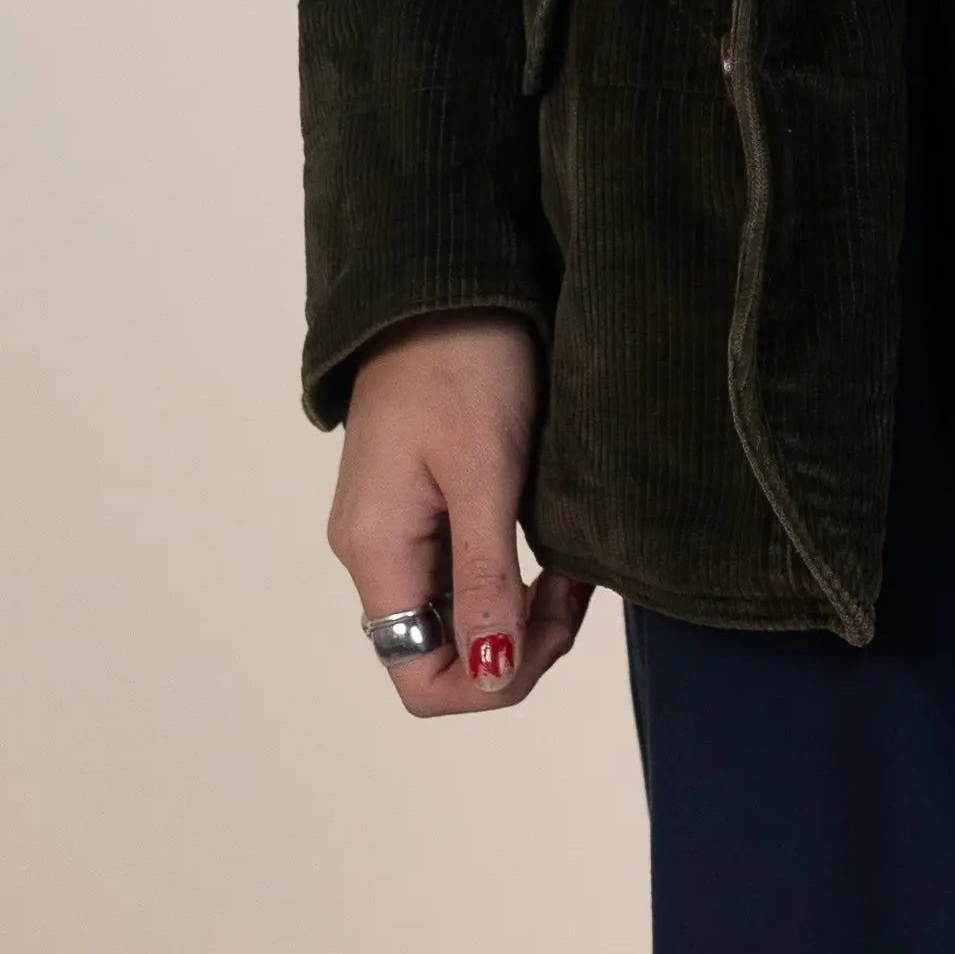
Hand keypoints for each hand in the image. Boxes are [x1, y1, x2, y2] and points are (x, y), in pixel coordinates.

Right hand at [326, 311, 592, 715]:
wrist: (445, 275)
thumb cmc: (464, 361)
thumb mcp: (486, 471)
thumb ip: (485, 578)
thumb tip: (490, 677)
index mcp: (378, 551)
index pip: (420, 677)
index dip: (493, 678)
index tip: (553, 622)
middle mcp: (377, 549)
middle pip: (443, 649)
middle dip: (518, 640)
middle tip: (577, 588)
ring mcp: (397, 522)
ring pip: (460, 610)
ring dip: (522, 606)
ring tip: (575, 561)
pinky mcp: (422, 494)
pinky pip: (463, 566)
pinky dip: (513, 569)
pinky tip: (554, 542)